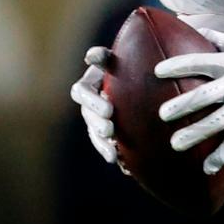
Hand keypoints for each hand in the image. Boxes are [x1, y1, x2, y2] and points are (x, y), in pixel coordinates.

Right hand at [70, 46, 119, 166]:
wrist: (142, 78)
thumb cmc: (129, 62)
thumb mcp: (119, 58)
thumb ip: (106, 57)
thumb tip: (92, 55)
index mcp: (91, 83)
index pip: (82, 92)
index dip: (92, 101)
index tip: (109, 110)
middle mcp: (91, 103)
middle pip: (88, 116)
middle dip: (97, 125)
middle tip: (110, 130)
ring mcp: (98, 119)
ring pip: (95, 134)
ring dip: (102, 144)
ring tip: (113, 154)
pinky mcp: (109, 134)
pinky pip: (108, 147)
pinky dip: (115, 154)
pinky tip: (126, 168)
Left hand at [155, 30, 223, 174]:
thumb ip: (215, 37)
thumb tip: (189, 24)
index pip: (199, 63)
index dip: (179, 66)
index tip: (158, 72)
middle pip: (205, 95)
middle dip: (183, 105)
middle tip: (162, 114)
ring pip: (218, 121)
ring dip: (196, 133)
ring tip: (175, 143)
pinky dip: (222, 155)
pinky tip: (206, 168)